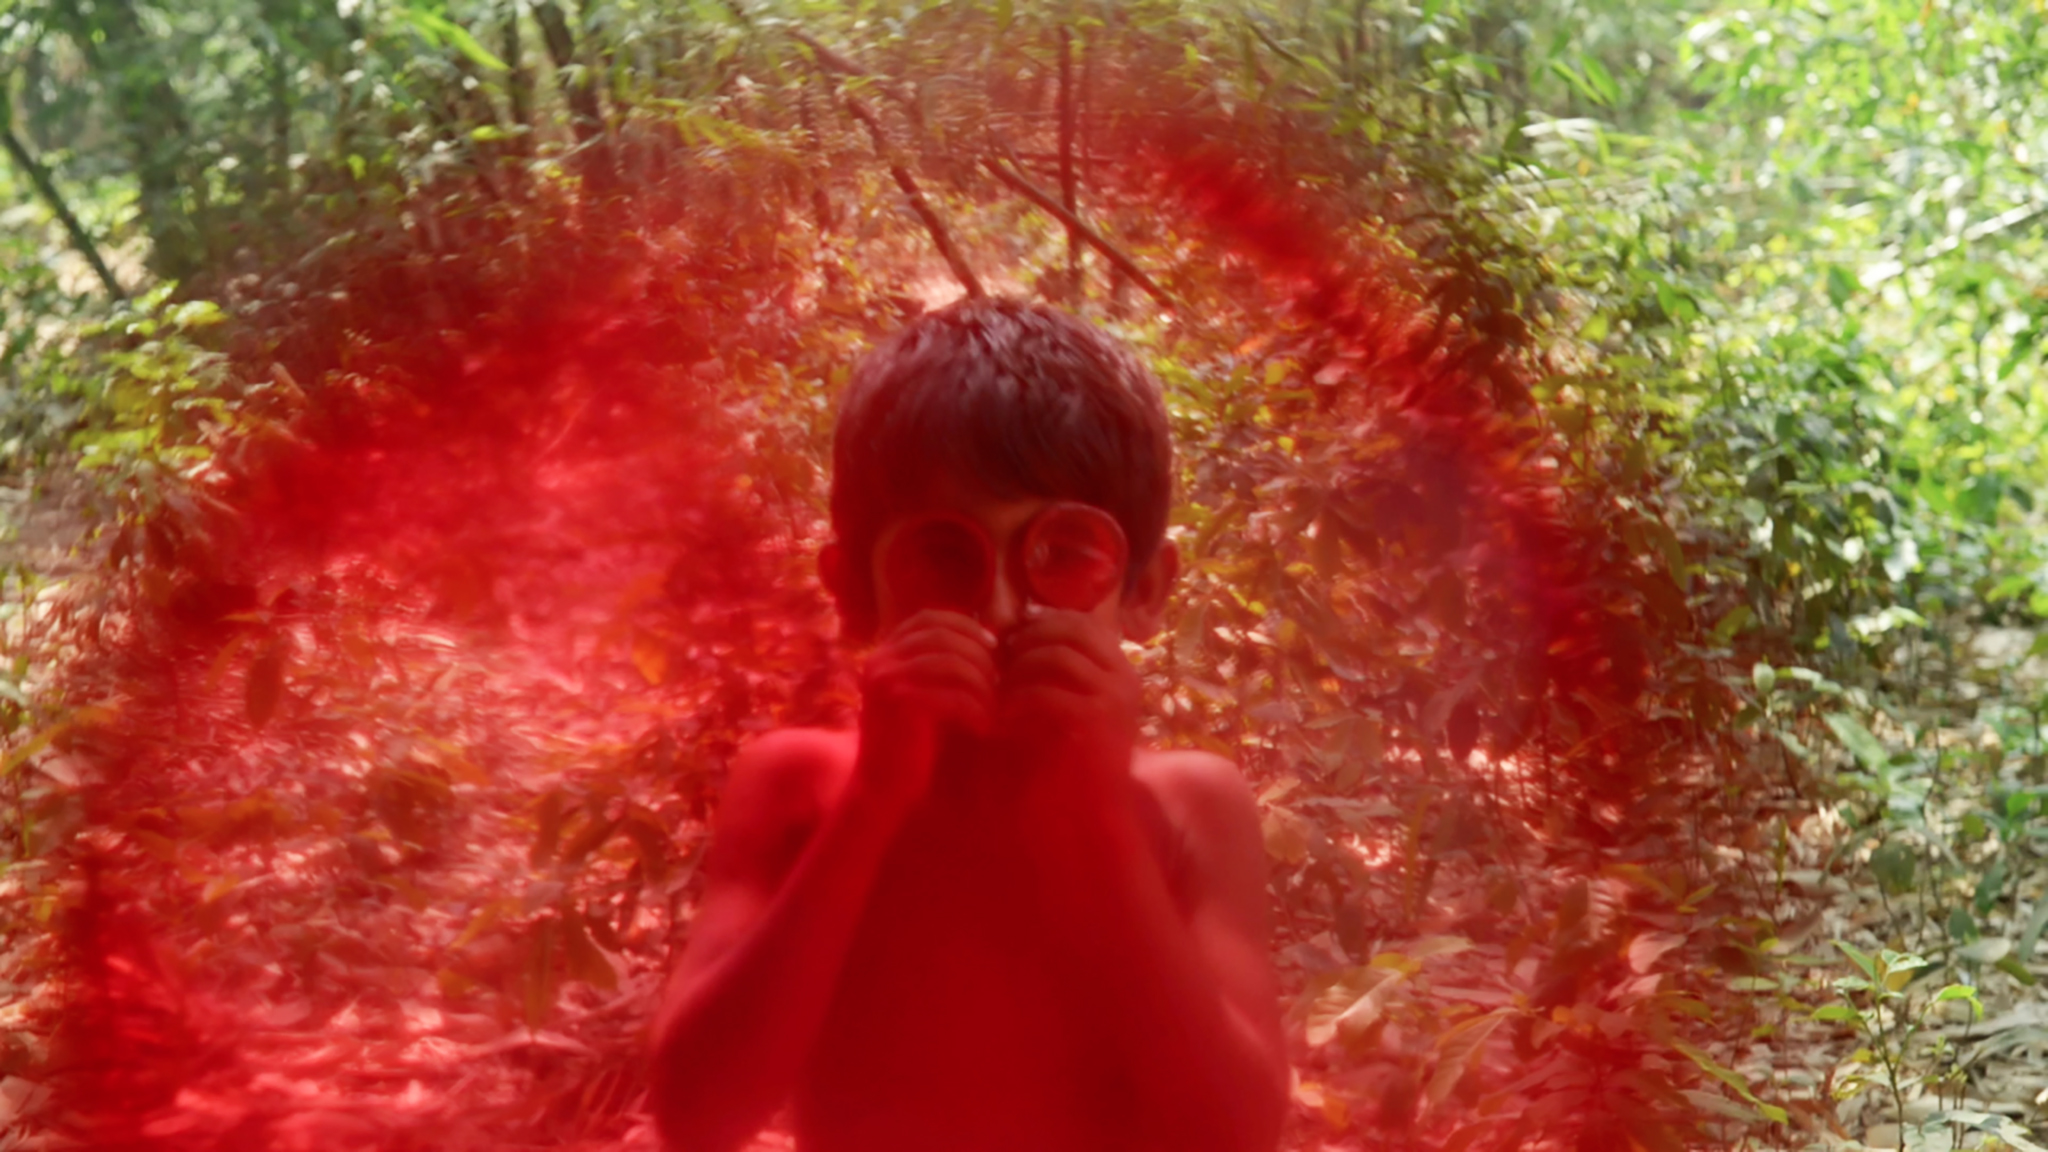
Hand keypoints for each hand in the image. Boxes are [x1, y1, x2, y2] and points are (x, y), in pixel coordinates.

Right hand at [855, 609, 997, 810]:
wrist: (882, 790)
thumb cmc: (913, 743)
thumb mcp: (926, 693)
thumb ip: (945, 663)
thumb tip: (992, 636)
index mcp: (885, 652)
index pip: (930, 618)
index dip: (966, 627)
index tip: (994, 648)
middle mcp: (880, 660)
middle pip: (943, 635)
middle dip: (979, 655)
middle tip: (1000, 682)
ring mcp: (886, 680)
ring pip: (951, 662)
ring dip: (981, 684)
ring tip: (995, 707)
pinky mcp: (898, 705)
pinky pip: (951, 694)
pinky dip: (975, 708)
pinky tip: (984, 726)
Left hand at [994, 605, 1141, 783]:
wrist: (1100, 809)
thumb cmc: (1077, 757)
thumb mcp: (1071, 702)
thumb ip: (1056, 669)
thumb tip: (1019, 626)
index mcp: (1121, 669)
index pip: (1084, 622)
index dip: (1045, 622)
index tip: (1013, 637)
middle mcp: (1125, 678)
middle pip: (1073, 631)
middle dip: (1030, 638)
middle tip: (1001, 657)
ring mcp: (1115, 698)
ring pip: (1059, 657)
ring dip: (1021, 668)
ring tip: (1001, 689)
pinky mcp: (1097, 723)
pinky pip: (1050, 694)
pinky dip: (1021, 701)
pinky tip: (1005, 717)